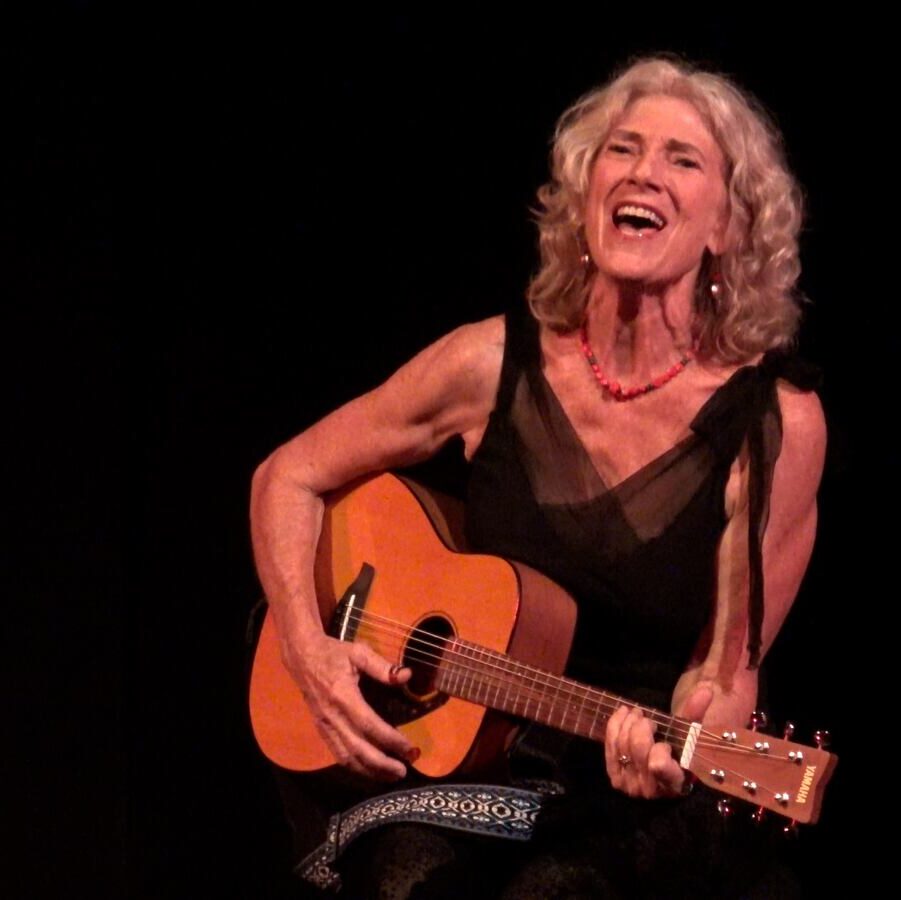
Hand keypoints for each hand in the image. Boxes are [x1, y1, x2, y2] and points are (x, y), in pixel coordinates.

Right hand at [282, 631, 417, 780]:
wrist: (301, 657)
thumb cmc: (333, 653)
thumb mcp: (359, 652)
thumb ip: (382, 666)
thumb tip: (406, 676)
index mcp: (343, 696)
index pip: (370, 725)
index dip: (391, 740)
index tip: (409, 748)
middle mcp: (332, 716)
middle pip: (358, 749)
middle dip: (382, 764)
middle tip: (404, 770)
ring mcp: (325, 725)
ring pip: (347, 757)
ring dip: (369, 771)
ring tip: (391, 776)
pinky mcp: (321, 730)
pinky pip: (338, 754)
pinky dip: (355, 766)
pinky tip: (370, 770)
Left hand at [605, 686, 712, 798]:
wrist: (658, 777)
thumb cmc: (679, 756)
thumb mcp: (689, 737)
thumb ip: (694, 715)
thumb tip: (706, 690)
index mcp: (673, 783)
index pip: (660, 765)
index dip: (660, 750)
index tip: (665, 742)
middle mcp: (649, 788)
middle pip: (638, 746)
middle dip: (642, 726)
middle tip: (648, 719)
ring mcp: (629, 784)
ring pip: (623, 743)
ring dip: (629, 722)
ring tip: (636, 714)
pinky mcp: (614, 776)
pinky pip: (610, 744)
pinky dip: (616, 724)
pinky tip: (623, 714)